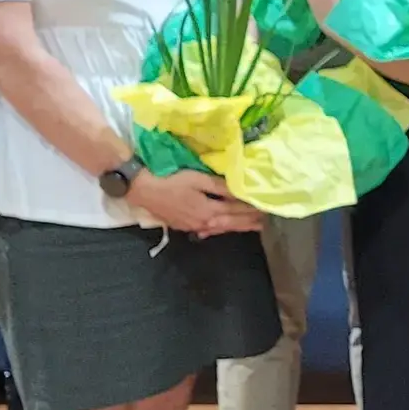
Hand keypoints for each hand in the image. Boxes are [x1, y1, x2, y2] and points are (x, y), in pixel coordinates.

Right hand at [129, 168, 261, 235]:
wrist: (142, 190)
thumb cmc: (171, 180)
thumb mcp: (198, 179)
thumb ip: (220, 187)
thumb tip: (240, 191)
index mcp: (210, 211)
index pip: (236, 211)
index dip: (251, 210)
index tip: (266, 208)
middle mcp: (204, 222)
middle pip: (231, 224)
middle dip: (248, 222)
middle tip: (264, 222)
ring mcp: (193, 226)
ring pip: (220, 229)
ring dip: (236, 227)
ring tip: (250, 227)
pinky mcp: (184, 226)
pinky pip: (207, 230)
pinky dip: (219, 230)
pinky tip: (221, 229)